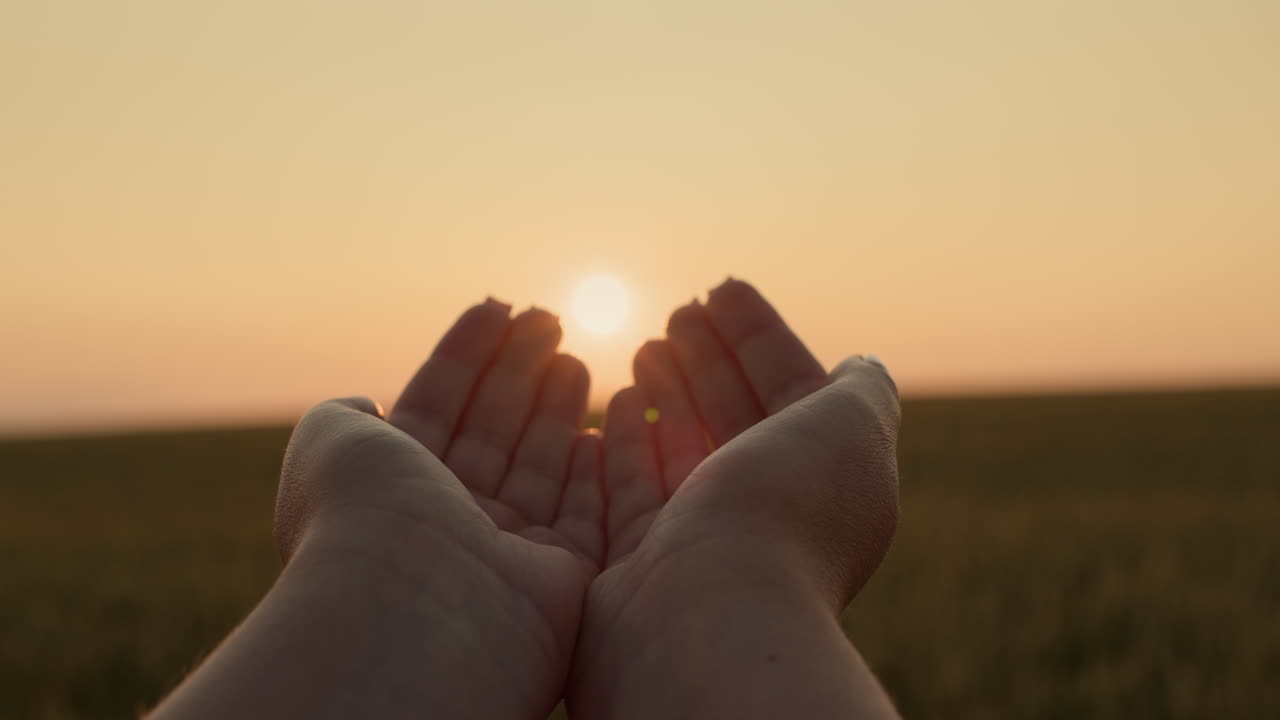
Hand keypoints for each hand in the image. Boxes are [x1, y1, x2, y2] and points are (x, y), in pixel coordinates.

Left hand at [157, 299, 603, 719]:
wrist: (415, 606)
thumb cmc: (368, 514)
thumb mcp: (329, 439)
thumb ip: (343, 413)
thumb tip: (370, 405)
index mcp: (391, 488)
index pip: (434, 406)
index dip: (466, 354)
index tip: (498, 306)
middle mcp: (446, 521)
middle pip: (490, 430)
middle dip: (517, 370)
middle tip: (548, 317)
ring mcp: (502, 551)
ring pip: (536, 465)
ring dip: (554, 406)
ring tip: (571, 353)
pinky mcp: (558, 579)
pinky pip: (582, 517)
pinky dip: (591, 474)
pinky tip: (597, 428)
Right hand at [569, 279, 900, 718]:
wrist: (709, 621)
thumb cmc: (783, 515)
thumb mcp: (851, 431)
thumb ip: (861, 391)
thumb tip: (860, 363)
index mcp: (822, 481)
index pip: (793, 389)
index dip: (760, 335)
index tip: (721, 287)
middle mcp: (765, 513)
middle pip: (736, 416)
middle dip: (711, 358)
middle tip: (680, 311)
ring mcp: (701, 541)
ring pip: (683, 449)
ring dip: (669, 392)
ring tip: (647, 343)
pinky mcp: (639, 563)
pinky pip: (631, 490)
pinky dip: (626, 443)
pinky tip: (613, 401)